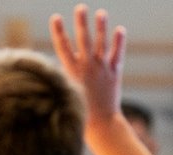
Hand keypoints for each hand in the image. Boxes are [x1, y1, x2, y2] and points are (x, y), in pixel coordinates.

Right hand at [49, 5, 125, 125]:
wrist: (100, 125)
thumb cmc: (78, 115)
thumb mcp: (64, 96)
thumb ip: (62, 81)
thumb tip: (51, 72)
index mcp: (72, 73)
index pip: (63, 47)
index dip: (58, 31)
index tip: (55, 17)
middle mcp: (87, 67)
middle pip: (84, 40)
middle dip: (81, 22)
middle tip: (81, 7)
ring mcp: (102, 69)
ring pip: (102, 43)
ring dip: (101, 27)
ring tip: (101, 13)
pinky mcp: (115, 74)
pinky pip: (118, 54)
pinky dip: (119, 42)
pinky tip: (120, 29)